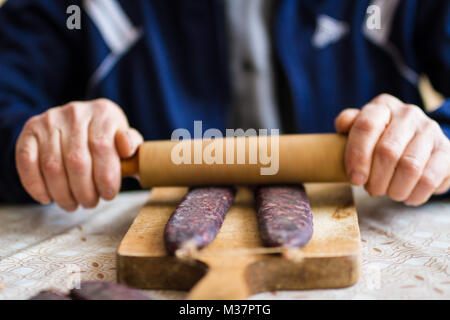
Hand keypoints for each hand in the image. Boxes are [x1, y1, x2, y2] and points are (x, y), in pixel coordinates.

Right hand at [15, 99, 142, 210]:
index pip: (103, 147)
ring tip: (72, 204)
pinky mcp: (30, 130)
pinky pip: (27, 161)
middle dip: (85, 190)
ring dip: (62, 193)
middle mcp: (75, 112)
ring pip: (52, 165)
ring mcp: (50, 119)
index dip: (106, 177)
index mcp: (103, 112)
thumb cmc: (108, 138)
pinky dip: (35, 185)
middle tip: (90, 203)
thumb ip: (133, 146)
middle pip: (77, 160)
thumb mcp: (126, 139)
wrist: (79, 123)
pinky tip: (47, 198)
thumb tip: (127, 148)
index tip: (109, 195)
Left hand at [335, 94, 449, 205]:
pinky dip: (414, 194)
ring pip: (410, 167)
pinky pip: (429, 178)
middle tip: (371, 190)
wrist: (417, 146)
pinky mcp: (447, 150)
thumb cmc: (379, 140)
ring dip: (394, 189)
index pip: (366, 126)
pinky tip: (406, 196)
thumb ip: (348, 124)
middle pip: (387, 151)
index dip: (357, 156)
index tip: (355, 179)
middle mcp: (408, 113)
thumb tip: (343, 124)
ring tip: (389, 193)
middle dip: (375, 178)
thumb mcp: (360, 131)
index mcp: (383, 106)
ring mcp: (430, 130)